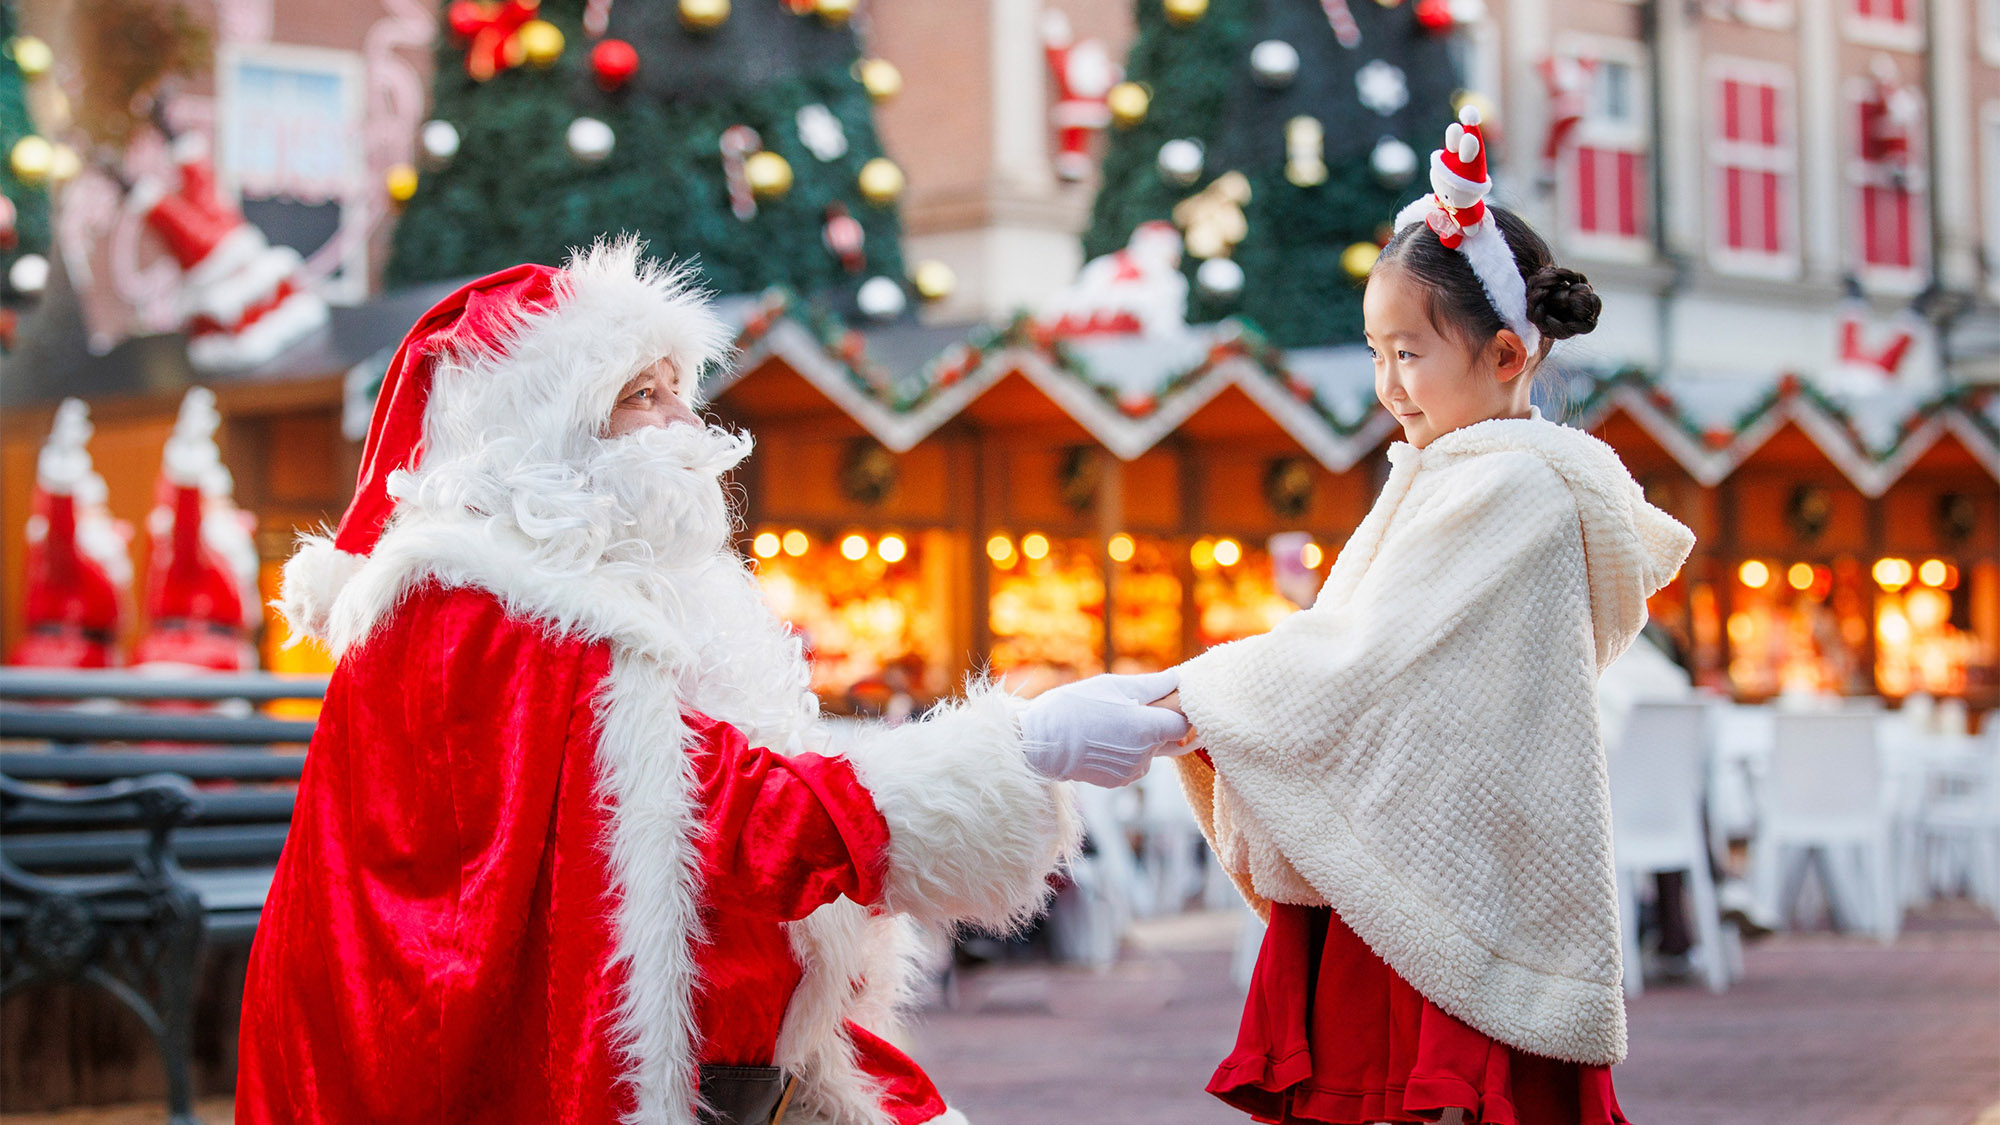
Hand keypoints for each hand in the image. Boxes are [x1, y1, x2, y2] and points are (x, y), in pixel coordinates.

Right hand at [1019, 669, 1190, 787]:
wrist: (1040, 743)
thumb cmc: (1075, 707)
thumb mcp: (1113, 686)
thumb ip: (1152, 684)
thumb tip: (1177, 678)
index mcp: (1148, 728)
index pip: (1184, 724)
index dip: (1179, 712)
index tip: (1167, 701)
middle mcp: (1145, 755)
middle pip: (1166, 737)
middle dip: (1155, 723)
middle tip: (1128, 707)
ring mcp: (1132, 772)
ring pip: (1149, 751)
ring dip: (1139, 739)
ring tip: (1109, 723)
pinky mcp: (1118, 781)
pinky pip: (1133, 764)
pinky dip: (1125, 752)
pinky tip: (1102, 739)